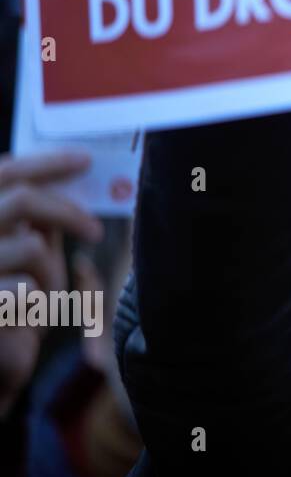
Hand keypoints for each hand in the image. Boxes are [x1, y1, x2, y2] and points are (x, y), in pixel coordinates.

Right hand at [0, 151, 102, 418]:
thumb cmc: (12, 306)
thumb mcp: (22, 254)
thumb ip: (34, 221)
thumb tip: (69, 180)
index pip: (2, 171)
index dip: (44, 162)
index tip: (86, 160)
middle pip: (20, 199)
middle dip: (66, 209)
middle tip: (95, 229)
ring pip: (31, 248)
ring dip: (51, 271)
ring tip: (43, 295)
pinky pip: (24, 292)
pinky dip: (39, 302)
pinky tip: (27, 316)